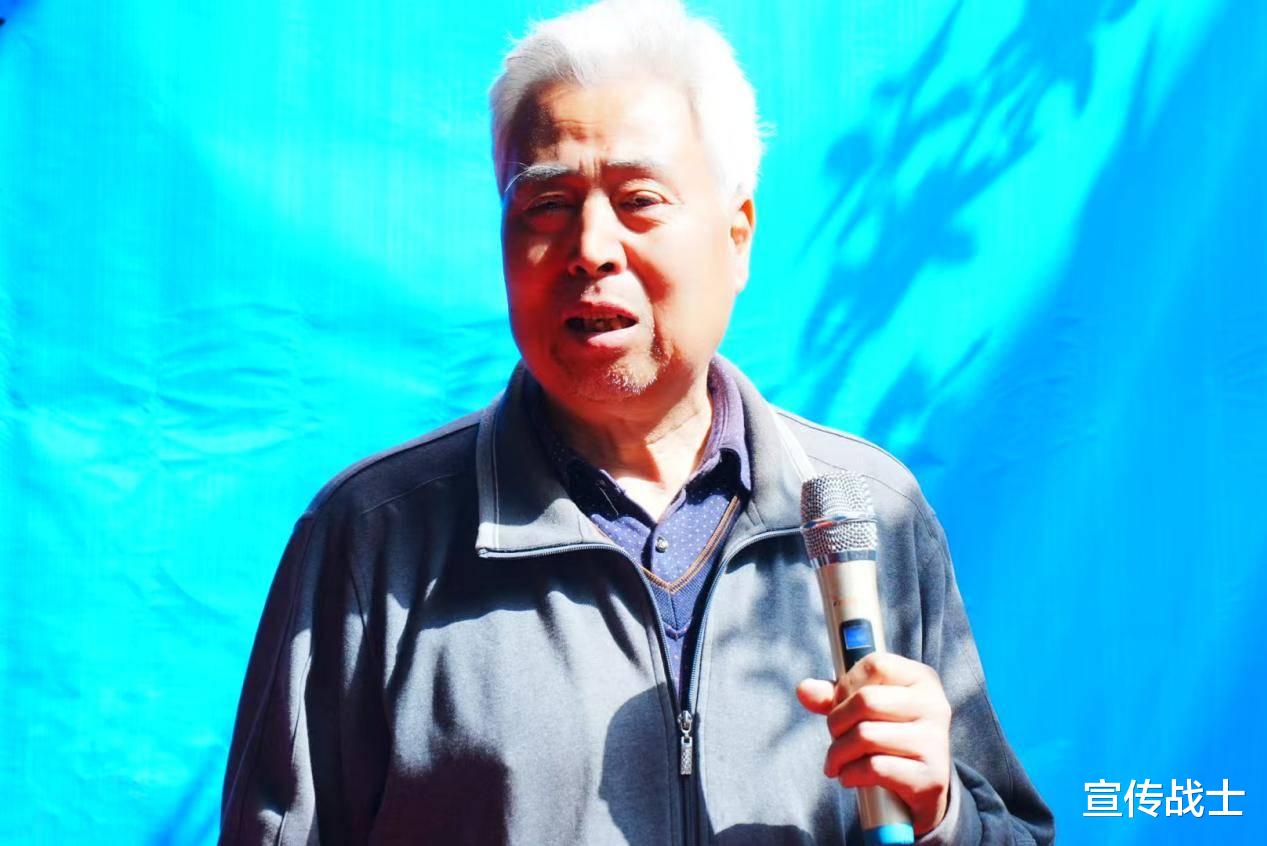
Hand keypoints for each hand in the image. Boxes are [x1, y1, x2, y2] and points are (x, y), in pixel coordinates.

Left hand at [796, 653, 952, 836]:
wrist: (923, 785)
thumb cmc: (889, 735)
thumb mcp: (866, 709)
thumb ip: (834, 695)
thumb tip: (804, 689)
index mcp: (921, 678)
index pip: (875, 664)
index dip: (846, 685)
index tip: (839, 704)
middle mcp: (934, 705)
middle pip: (866, 700)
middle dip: (836, 722)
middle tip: (833, 737)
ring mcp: (935, 741)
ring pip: (866, 736)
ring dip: (838, 753)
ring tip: (836, 761)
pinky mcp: (930, 776)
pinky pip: (875, 768)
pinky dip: (851, 774)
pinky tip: (849, 777)